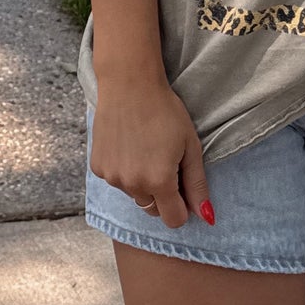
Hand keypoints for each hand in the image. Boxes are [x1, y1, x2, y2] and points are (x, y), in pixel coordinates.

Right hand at [90, 73, 212, 230]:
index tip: (182, 188)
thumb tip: (207, 217)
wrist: (129, 85)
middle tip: (165, 162)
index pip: (173, 219)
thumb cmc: (165, 112)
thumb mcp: (190, 146)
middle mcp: (133, 184)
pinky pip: (117, 181)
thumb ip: (197, 185)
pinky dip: (124, 171)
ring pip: (134, 194)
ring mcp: (112, 177)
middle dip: (162, 194)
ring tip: (145, 149)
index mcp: (159, 181)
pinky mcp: (98, 167)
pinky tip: (128, 146)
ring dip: (141, 182)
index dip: (182, 208)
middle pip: (153, 208)